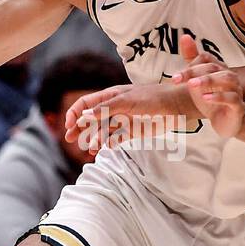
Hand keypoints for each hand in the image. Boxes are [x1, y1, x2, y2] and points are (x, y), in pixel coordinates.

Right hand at [65, 80, 196, 150]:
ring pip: (101, 131)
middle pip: (90, 119)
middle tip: (70, 139)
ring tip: (92, 149)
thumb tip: (85, 117)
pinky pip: (113, 139)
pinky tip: (104, 149)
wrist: (175, 107)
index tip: (69, 126)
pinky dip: (107, 144)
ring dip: (94, 139)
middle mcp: (113, 108)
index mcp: (110, 96)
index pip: (85, 104)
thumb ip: (106, 109)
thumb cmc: (152, 98)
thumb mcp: (127, 101)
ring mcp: (121, 121)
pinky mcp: (130, 132)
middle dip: (79, 129)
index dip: (75, 114)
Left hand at [179, 36, 244, 139]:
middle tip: (178, 79)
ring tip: (192, 85)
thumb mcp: (197, 80)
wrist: (227, 122)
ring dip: (208, 80)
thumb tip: (185, 36)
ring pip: (227, 79)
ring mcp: (236, 92)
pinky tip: (205, 98)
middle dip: (195, 72)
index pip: (206, 59)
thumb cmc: (211, 99)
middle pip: (214, 67)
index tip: (174, 78)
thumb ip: (192, 59)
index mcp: (219, 69)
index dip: (190, 65)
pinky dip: (218, 97)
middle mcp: (230, 77)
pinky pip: (232, 99)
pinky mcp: (238, 107)